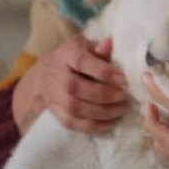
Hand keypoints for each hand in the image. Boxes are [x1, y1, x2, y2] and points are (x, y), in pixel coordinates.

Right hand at [13, 34, 128, 134]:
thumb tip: (110, 42)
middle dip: (105, 94)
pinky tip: (110, 123)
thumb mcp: (83, 46)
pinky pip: (73, 123)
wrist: (43, 75)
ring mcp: (54, 96)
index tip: (123, 78)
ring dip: (102, 111)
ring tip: (122, 109)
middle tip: (124, 95)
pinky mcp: (56, 113)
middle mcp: (57, 76)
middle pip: (78, 88)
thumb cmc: (71, 57)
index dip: (103, 71)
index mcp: (66, 55)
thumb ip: (98, 48)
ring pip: (76, 108)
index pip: (81, 62)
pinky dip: (92, 126)